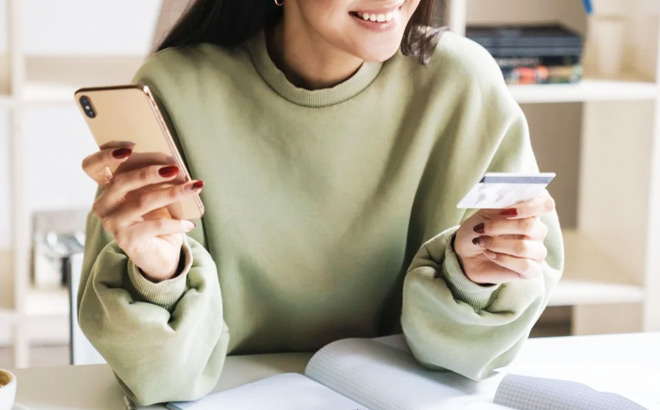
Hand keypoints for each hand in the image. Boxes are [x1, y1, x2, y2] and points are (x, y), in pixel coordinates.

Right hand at [82, 146, 202, 281]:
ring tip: (194, 187)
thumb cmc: (156, 218)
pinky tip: (189, 224)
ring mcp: (112, 223)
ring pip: (142, 201)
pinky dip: (176, 223)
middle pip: (121, 180)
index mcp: (107, 189)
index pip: (91, 166)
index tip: (130, 147)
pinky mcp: (126, 240)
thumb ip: (154, 178)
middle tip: (175, 168)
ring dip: (172, 193)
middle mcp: (104, 205)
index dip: (105, 154)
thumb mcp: (153, 194)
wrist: (160, 254)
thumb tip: (174, 163)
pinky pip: (155, 226)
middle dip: (150, 171)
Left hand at [453, 193, 554, 284]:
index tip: (506, 210)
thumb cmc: (478, 230)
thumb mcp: (483, 213)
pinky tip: (490, 254)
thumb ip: (498, 204)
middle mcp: (538, 231)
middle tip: (481, 228)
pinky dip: (502, 259)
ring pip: (523, 247)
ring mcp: (537, 251)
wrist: (465, 254)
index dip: (530, 206)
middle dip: (500, 226)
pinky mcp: (532, 270)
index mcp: (529, 212)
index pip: (546, 204)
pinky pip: (524, 265)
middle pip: (531, 225)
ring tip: (482, 242)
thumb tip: (507, 196)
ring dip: (496, 244)